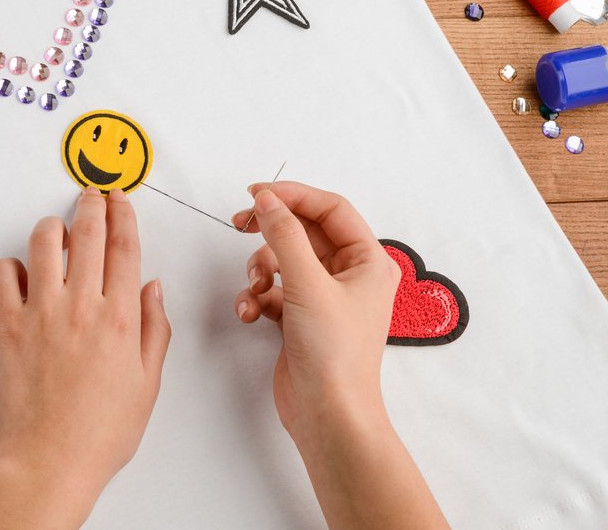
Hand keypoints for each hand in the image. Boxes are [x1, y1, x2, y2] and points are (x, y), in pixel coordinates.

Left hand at [0, 187, 169, 529]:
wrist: (51, 460)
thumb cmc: (99, 432)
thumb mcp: (147, 383)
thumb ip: (153, 329)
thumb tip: (152, 288)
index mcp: (119, 320)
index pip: (124, 248)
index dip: (124, 216)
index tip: (121, 200)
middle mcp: (80, 309)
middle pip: (88, 233)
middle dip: (92, 205)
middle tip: (92, 194)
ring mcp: (40, 313)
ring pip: (43, 242)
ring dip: (53, 227)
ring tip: (58, 231)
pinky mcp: (7, 324)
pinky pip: (2, 273)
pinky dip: (11, 265)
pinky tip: (23, 273)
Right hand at [230, 181, 399, 440]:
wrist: (329, 415)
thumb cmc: (335, 353)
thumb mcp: (308, 283)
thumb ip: (284, 234)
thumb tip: (267, 199)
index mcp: (368, 261)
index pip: (331, 209)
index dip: (293, 195)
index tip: (256, 192)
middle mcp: (349, 276)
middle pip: (303, 232)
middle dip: (270, 232)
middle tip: (239, 223)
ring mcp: (324, 298)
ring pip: (283, 260)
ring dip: (260, 268)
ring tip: (254, 287)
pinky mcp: (301, 319)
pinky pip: (273, 290)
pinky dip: (257, 296)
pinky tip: (250, 312)